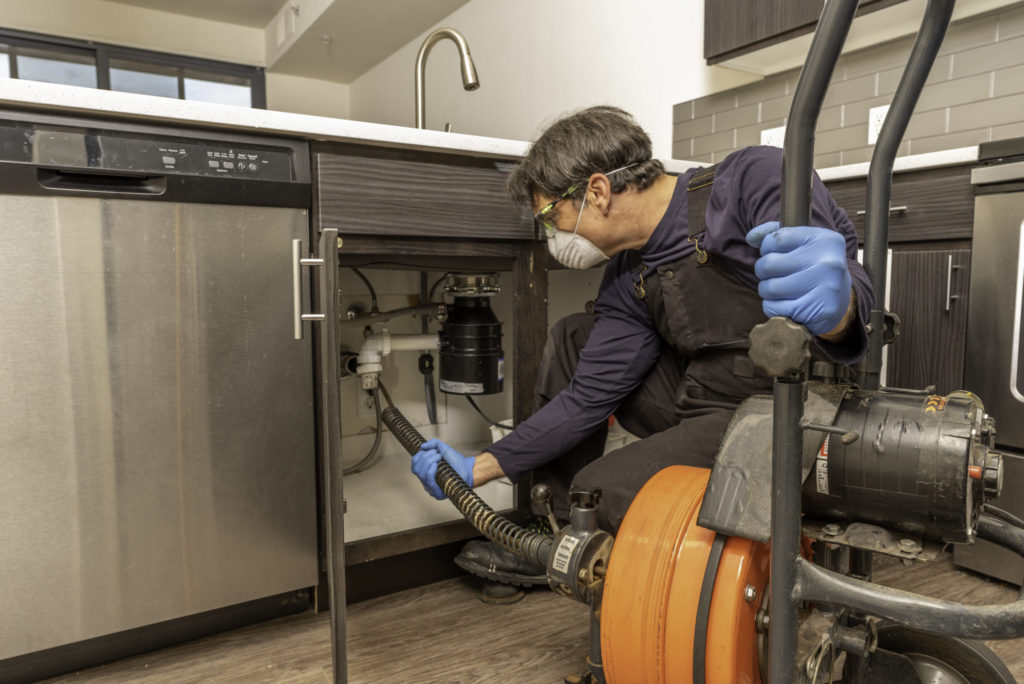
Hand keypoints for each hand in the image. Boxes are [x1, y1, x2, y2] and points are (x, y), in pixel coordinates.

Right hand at [411, 438, 475, 499]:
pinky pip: (428, 482)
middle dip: (426, 457)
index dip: (419, 456)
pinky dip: (430, 471)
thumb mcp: (443, 448)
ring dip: (429, 461)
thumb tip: (422, 447)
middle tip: (438, 454)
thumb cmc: (456, 461)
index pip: (415, 465)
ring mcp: (431, 488)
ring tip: (439, 457)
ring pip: (421, 474)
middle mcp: (426, 481)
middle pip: (417, 469)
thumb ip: (432, 444)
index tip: (429, 450)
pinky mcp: (437, 493)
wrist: (468, 469)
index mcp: (426, 472)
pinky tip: (435, 465)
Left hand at [746, 221, 851, 335]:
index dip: (767, 249)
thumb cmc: (812, 267)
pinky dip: (773, 308)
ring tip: (780, 290)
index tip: (776, 254)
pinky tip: (787, 304)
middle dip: (764, 272)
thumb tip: (751, 237)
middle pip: (768, 264)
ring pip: (770, 288)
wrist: (840, 300)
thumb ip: (773, 234)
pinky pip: (775, 309)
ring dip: (767, 291)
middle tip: (775, 275)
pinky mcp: (821, 311)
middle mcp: (829, 262)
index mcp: (825, 239)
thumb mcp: (800, 244)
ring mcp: (827, 288)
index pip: (775, 239)